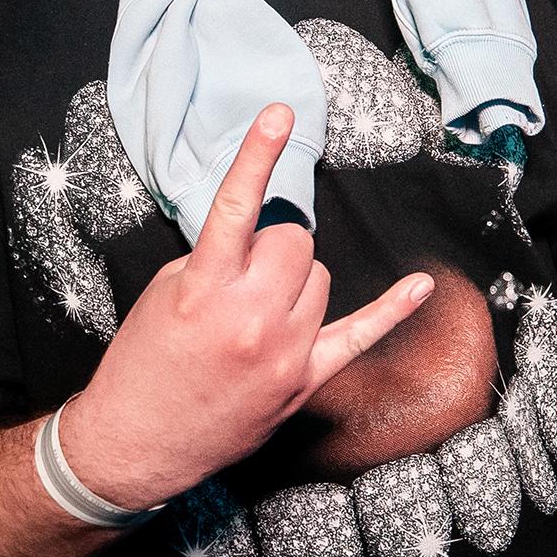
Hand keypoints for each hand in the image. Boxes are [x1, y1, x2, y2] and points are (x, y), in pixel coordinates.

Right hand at [60, 105, 433, 509]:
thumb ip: (215, 255)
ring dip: (295, 279)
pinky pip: (360, 335)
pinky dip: (393, 309)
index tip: (280, 113)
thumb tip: (258, 230)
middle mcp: (250, 318)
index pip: (238, 207)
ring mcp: (284, 352)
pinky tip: (420, 285)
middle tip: (244, 271)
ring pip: (320, 277)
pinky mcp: (304, 381)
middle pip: (295, 241)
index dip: (259, 154)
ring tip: (257, 308)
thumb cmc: (145, 363)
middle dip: (273, 244)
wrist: (136, 443)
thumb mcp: (165, 292)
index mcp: (205, 289)